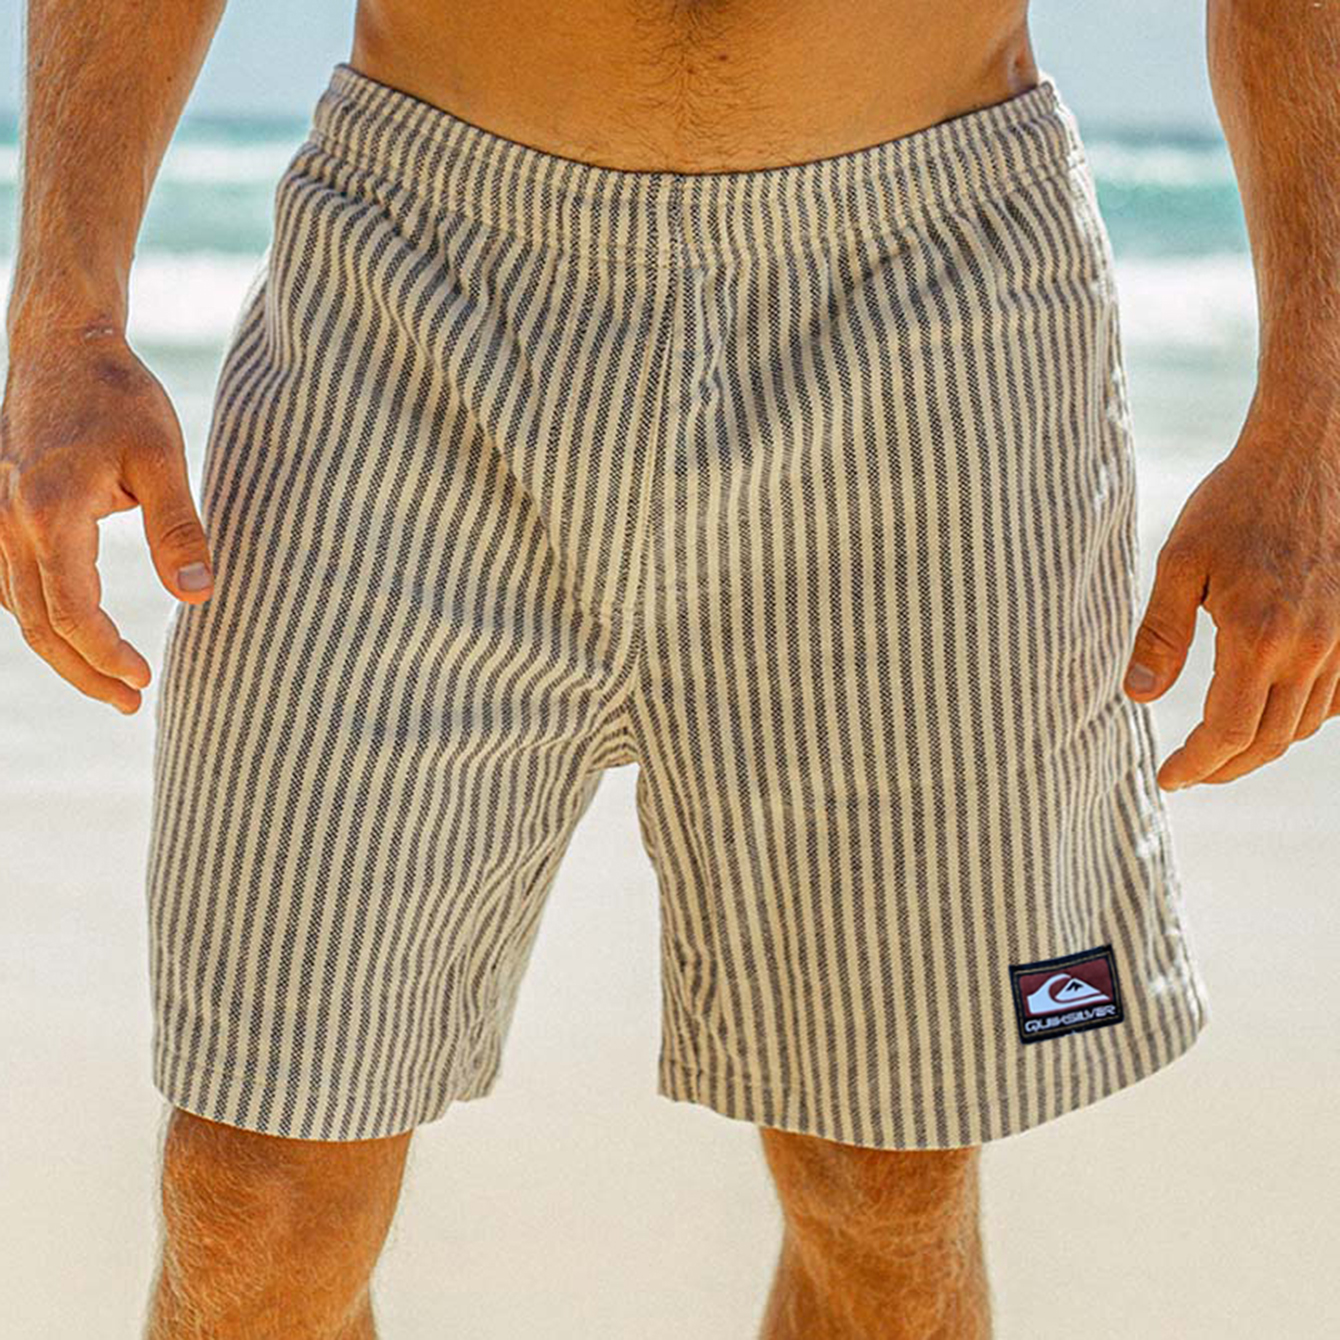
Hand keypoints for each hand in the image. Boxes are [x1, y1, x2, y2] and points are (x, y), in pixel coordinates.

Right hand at [0, 326, 213, 713]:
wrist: (59, 346)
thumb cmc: (117, 397)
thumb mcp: (162, 457)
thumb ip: (178, 529)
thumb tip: (198, 597)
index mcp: (49, 512)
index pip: (71, 612)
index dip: (106, 655)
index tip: (145, 681)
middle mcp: (8, 522)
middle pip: (38, 626)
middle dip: (84, 672)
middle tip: (132, 703)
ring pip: (18, 610)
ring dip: (61, 652)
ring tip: (111, 682)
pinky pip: (8, 585)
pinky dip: (40, 619)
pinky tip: (73, 635)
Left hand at [1122, 378, 1339, 789]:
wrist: (1310, 453)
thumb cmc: (1236, 501)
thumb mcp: (1180, 561)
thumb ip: (1161, 634)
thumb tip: (1138, 696)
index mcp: (1259, 636)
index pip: (1227, 733)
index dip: (1196, 765)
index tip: (1168, 778)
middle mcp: (1311, 648)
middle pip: (1268, 741)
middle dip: (1224, 768)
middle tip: (1188, 773)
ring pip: (1303, 724)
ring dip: (1260, 746)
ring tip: (1219, 749)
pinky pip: (1336, 699)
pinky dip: (1300, 719)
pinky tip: (1268, 713)